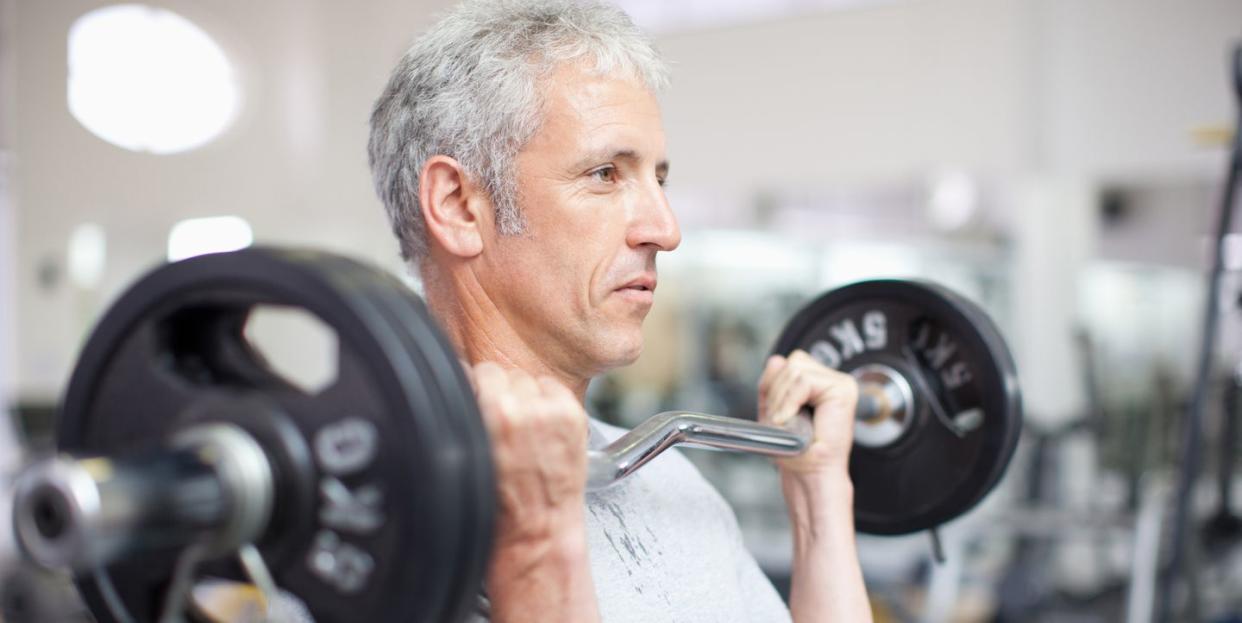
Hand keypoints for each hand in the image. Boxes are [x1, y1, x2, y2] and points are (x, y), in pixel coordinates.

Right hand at [471, 362, 588, 545]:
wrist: (536, 529)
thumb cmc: (499, 503)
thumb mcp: (469, 451)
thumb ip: (467, 414)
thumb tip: (466, 382)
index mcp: (491, 415)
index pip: (479, 371)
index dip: (479, 389)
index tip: (480, 401)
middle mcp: (522, 409)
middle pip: (505, 373)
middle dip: (502, 393)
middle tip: (503, 422)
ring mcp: (551, 412)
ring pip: (530, 379)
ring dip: (526, 396)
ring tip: (525, 427)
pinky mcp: (573, 416)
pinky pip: (554, 388)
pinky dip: (549, 401)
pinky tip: (543, 426)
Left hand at [757, 350, 858, 474]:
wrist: (810, 473)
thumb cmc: (796, 450)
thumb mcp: (774, 409)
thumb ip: (773, 382)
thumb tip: (776, 360)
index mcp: (816, 383)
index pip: (785, 363)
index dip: (772, 385)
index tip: (775, 414)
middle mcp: (831, 380)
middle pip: (790, 362)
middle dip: (776, 392)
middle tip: (782, 420)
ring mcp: (840, 383)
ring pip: (795, 369)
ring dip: (782, 398)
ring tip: (788, 421)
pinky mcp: (844, 389)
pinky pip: (804, 380)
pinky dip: (790, 400)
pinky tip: (792, 419)